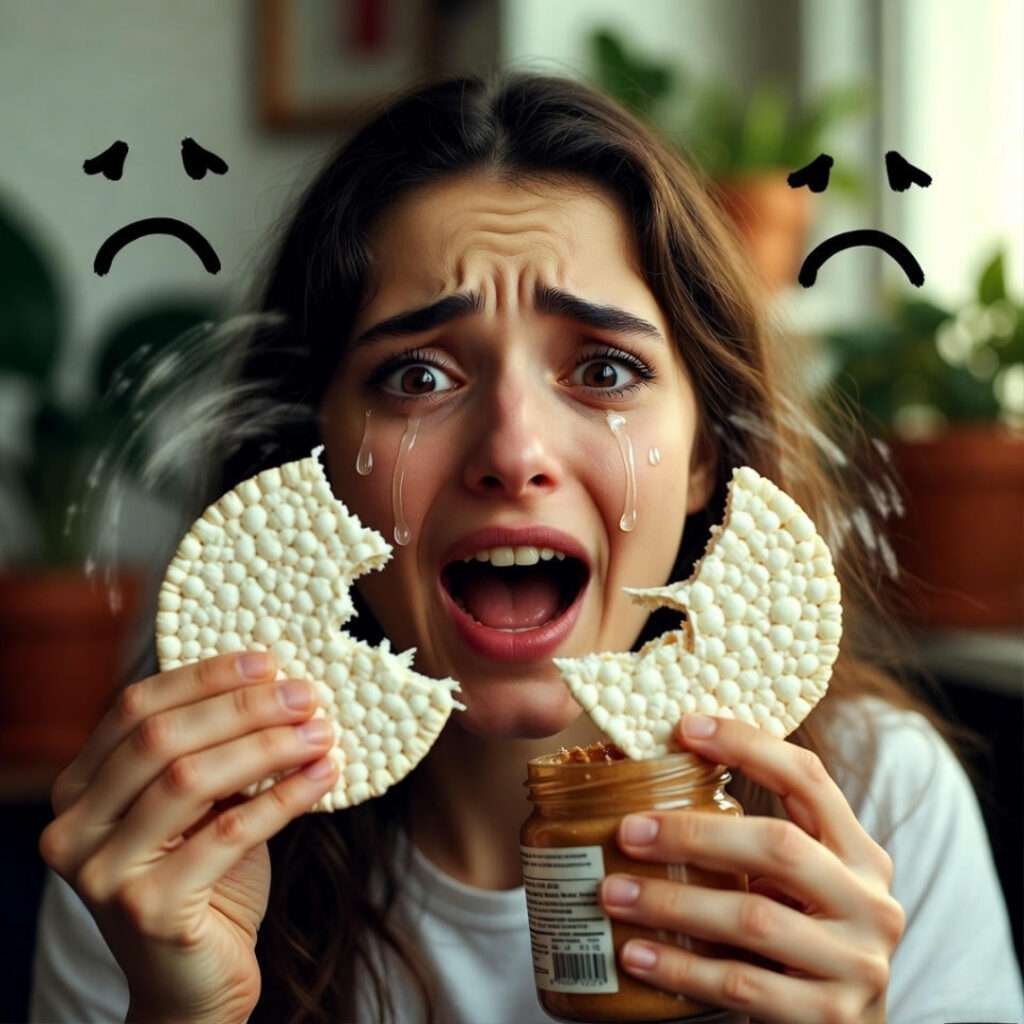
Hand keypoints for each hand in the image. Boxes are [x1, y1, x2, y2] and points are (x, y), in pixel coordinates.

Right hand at [38, 650, 338, 1023]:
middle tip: (306, 695)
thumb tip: (274, 680)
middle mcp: (74, 828)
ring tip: (322, 732)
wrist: (195, 984)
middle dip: (244, 707)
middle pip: (162, 738)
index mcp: (79, 789)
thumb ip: (212, 750)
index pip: (136, 708)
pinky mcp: (148, 909)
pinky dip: (285, 796)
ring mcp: (104, 872)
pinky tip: (325, 775)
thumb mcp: (199, 806)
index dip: (205, 677)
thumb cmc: (204, 881)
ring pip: (192, 778)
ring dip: (269, 746)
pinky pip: (229, 832)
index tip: (267, 661)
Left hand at [598, 713, 904, 1023]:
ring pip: (752, 917)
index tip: (685, 727)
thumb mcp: (799, 887)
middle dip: (693, 832)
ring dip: (671, 903)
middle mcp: (870, 903)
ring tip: (612, 893)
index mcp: (860, 855)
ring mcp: (857, 965)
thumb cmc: (802, 946)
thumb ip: (755, 845)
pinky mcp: (829, 1019)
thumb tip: (652, 791)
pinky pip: (741, 985)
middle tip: (627, 830)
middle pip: (778, 845)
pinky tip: (636, 954)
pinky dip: (680, 968)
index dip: (749, 745)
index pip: (809, 779)